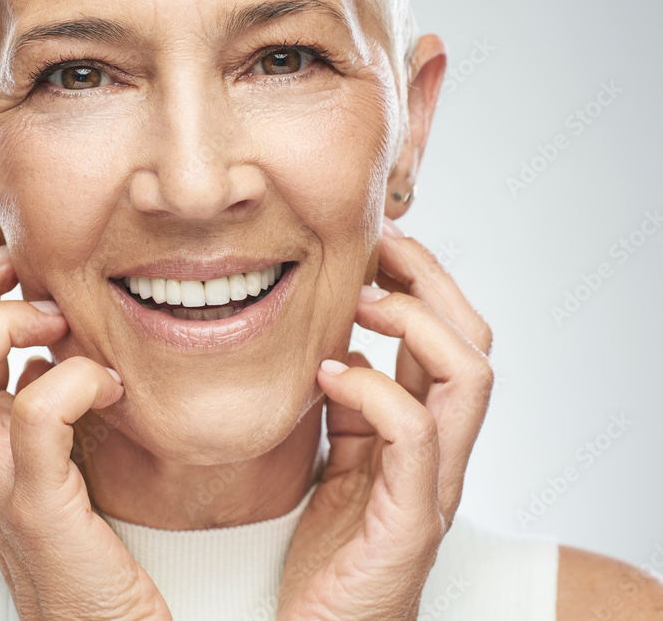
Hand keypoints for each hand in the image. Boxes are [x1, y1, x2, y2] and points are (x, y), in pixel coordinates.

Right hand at [0, 192, 170, 620]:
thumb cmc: (98, 545)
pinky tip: (110, 387)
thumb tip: (50, 331)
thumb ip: (48, 391)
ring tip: (59, 325)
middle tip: (22, 273)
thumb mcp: (66, 451)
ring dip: (3, 325)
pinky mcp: (40, 509)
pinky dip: (69, 382)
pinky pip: (31, 420)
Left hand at [277, 219, 493, 620]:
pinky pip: (414, 434)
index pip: (450, 338)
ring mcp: (434, 486)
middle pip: (474, 341)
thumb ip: (348, 409)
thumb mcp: (337, 463)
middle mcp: (442, 455)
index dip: (422, 282)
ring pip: (468, 377)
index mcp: (423, 437)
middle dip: (430, 280)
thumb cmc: (328, 556)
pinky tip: (329, 375)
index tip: (375, 246)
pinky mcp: (411, 521)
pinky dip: (375, 388)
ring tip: (361, 300)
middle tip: (379, 248)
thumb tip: (335, 345)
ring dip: (415, 320)